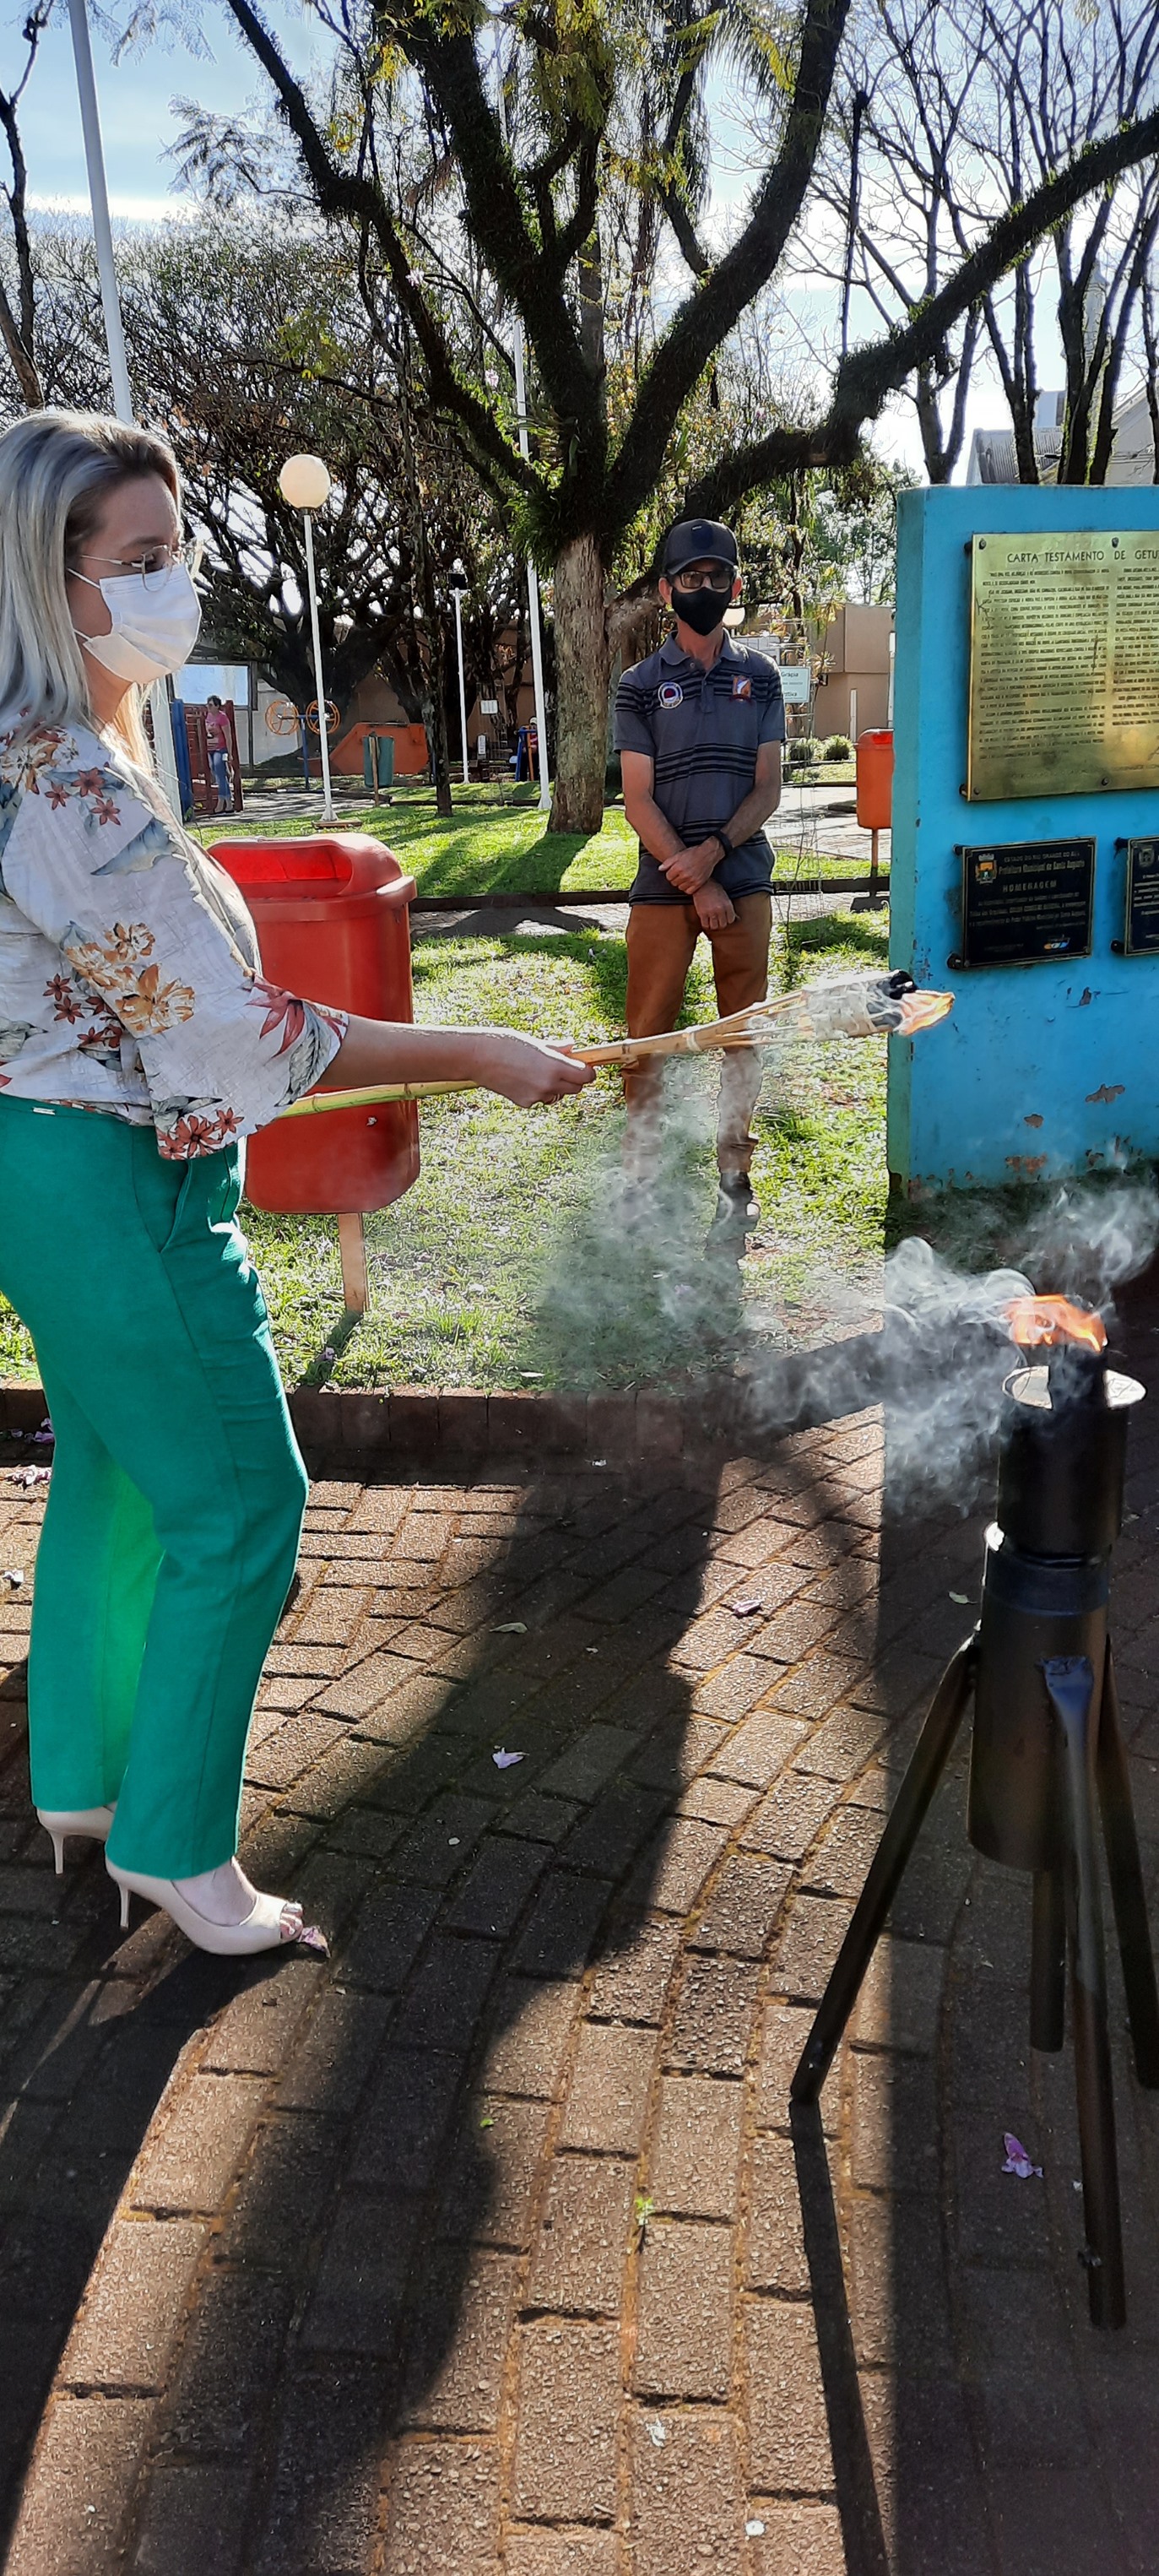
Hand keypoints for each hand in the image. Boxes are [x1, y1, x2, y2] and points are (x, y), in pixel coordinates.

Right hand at [480, 1032, 595, 1105]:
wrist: (478, 1057)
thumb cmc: (506, 1043)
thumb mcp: (535, 1042)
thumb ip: (557, 1049)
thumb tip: (572, 1047)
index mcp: (555, 1066)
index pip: (586, 1076)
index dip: (588, 1071)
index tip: (584, 1066)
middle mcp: (549, 1084)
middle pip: (577, 1088)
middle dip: (574, 1080)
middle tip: (564, 1068)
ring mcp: (537, 1096)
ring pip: (558, 1095)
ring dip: (556, 1087)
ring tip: (538, 1072)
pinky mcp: (525, 1103)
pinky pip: (541, 1099)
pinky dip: (538, 1092)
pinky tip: (523, 1079)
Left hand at [658, 838, 720, 894]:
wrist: (708, 854)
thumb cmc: (693, 853)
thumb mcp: (678, 855)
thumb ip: (668, 862)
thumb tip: (660, 869)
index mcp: (678, 867)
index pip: (668, 877)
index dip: (671, 873)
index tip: (674, 871)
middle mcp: (685, 875)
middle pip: (674, 883)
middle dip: (675, 878)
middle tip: (680, 873)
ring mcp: (692, 880)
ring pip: (680, 888)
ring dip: (681, 884)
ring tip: (685, 877)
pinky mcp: (698, 884)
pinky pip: (689, 891)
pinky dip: (688, 888)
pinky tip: (689, 882)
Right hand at [694, 880, 735, 930]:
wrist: (702, 884)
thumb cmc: (714, 889)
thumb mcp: (725, 897)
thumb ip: (729, 908)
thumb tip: (737, 918)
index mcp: (728, 905)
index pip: (731, 920)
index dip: (727, 920)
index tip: (724, 918)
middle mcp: (720, 910)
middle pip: (723, 925)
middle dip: (720, 923)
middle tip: (717, 921)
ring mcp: (711, 912)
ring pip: (714, 927)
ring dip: (713, 925)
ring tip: (711, 922)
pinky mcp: (702, 913)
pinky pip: (705, 925)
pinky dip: (705, 925)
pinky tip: (705, 921)